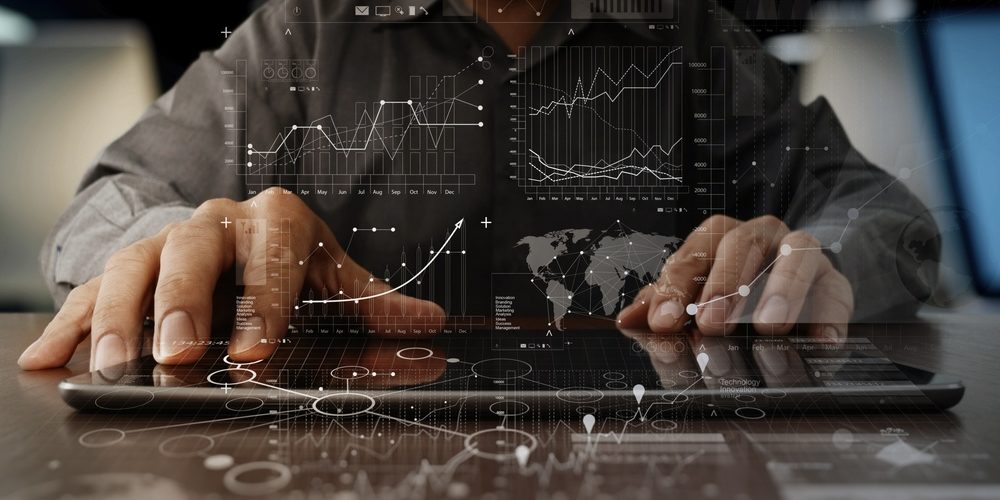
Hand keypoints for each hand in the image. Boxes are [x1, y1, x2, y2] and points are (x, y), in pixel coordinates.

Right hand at [19, 188, 444, 370]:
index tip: (256, 347)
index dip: (263, 301)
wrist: (237, 230)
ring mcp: (165, 242)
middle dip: (183, 301)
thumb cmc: (287, 258)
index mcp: (274, 221)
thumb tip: (430, 322)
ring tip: (114, 364)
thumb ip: (372, 301)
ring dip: (120, 316)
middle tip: (178, 350)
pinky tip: (48, 358)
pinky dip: (71, 323)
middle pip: (192, 250)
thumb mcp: (331, 273)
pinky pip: (90, 290)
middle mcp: (215, 224)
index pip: (269, 256)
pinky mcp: (126, 267)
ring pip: (133, 266)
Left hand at [617, 215, 852, 337]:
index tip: (662, 323)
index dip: (675, 288)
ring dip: (782, 289)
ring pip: (798, 253)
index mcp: (719, 239)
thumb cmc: (731, 300)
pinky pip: (836, 294)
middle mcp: (762, 237)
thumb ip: (661, 310)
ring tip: (767, 327)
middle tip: (709, 324)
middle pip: (741, 244)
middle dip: (723, 285)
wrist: (792, 300)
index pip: (693, 254)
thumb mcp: (692, 304)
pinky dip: (829, 318)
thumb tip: (627, 320)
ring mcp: (803, 256)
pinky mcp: (835, 285)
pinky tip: (819, 342)